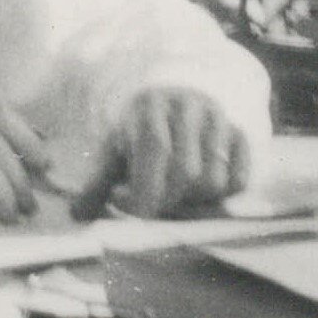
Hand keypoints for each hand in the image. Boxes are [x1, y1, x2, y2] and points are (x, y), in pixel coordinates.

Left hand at [69, 84, 255, 218]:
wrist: (172, 101)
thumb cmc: (139, 133)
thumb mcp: (114, 151)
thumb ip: (98, 184)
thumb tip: (77, 216)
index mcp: (151, 109)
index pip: (155, 152)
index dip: (146, 192)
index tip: (135, 209)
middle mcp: (189, 108)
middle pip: (188, 173)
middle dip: (169, 200)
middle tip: (157, 203)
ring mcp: (218, 120)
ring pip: (215, 180)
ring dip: (195, 200)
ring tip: (179, 194)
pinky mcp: (240, 134)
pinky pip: (240, 179)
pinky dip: (222, 196)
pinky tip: (202, 190)